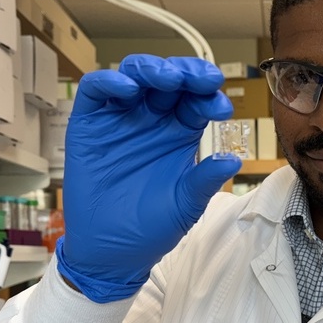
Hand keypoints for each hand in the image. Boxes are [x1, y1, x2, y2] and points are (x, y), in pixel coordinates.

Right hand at [56, 55, 240, 301]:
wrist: (111, 252)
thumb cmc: (151, 227)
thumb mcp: (185, 204)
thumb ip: (205, 180)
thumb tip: (233, 159)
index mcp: (180, 133)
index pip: (197, 101)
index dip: (210, 96)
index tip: (222, 106)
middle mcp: (152, 120)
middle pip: (169, 80)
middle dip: (187, 73)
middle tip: (202, 79)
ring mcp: (120, 118)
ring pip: (135, 76)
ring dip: (151, 69)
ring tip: (167, 79)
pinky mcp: (89, 124)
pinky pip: (96, 91)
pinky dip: (109, 81)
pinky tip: (127, 88)